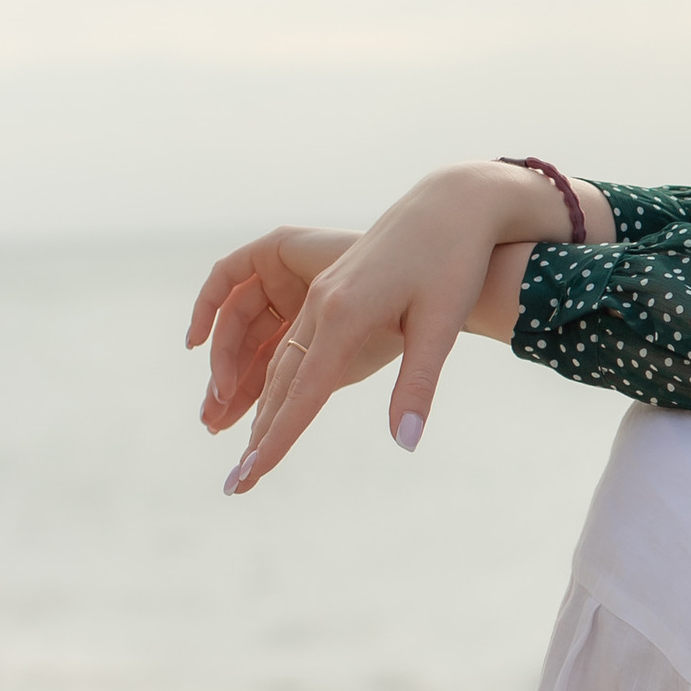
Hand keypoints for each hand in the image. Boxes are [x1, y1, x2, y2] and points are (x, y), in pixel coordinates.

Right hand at [191, 160, 598, 490]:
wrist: (451, 204)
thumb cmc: (453, 263)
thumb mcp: (441, 325)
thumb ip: (418, 385)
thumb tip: (406, 443)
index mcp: (344, 315)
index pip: (302, 391)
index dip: (278, 437)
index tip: (252, 475)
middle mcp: (321, 305)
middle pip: (280, 380)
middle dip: (260, 434)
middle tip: (237, 485)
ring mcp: (321, 296)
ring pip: (277, 359)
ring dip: (254, 402)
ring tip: (236, 444)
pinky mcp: (329, 290)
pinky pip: (286, 336)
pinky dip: (266, 367)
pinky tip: (253, 386)